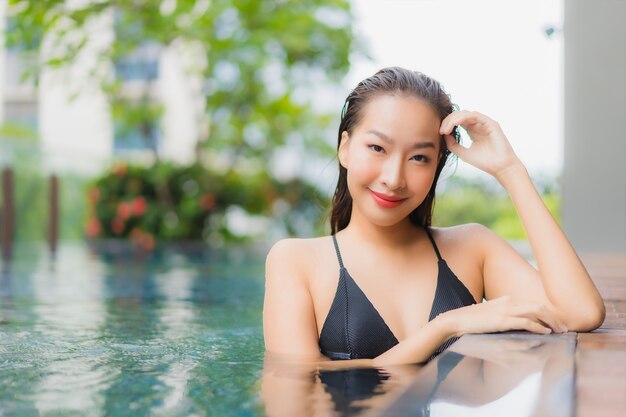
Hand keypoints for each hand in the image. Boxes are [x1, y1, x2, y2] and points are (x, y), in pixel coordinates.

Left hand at [439, 110, 522, 179]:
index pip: (457, 121)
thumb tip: (443, 134)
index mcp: (472, 130)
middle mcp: (478, 125)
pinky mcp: (491, 123)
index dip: (447, 124)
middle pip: (459, 115)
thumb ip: (452, 144)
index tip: (439, 132)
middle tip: (441, 131)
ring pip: (465, 114)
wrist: (500, 167)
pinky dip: (463, 118)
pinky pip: (474, 115)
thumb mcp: (463, 153)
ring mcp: (485, 123)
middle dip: (448, 121)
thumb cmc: (484, 162)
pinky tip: (454, 124)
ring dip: (453, 119)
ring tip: (445, 129)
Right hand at [439, 295, 568, 336]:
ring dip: (551, 321)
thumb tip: (515, 318)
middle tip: (564, 327)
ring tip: (560, 330)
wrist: (455, 320)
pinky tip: (546, 332)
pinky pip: (526, 322)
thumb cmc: (471, 320)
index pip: (532, 303)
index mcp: (506, 299)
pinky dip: (538, 327)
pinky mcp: (502, 320)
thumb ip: (503, 312)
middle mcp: (509, 302)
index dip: (548, 312)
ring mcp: (506, 310)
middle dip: (554, 316)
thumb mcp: (489, 314)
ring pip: (536, 311)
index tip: (556, 322)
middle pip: (539, 305)